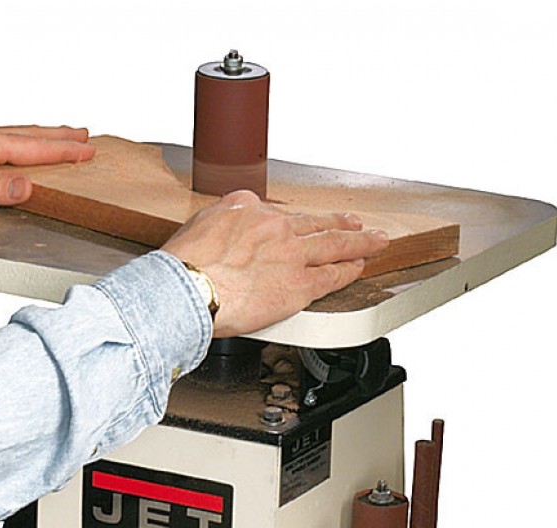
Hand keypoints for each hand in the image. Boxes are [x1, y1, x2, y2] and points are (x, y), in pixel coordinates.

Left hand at [0, 119, 94, 208]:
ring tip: (56, 138)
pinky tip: (9, 149)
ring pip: (12, 136)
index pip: (32, 149)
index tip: (89, 152)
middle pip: (27, 134)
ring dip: (38, 137)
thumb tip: (29, 187)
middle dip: (58, 136)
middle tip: (85, 136)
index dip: (63, 152)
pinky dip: (15, 143)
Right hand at [162, 191, 389, 337]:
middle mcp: (274, 226)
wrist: (187, 289)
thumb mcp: (196, 227)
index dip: (289, 225)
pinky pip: (332, 275)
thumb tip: (222, 232)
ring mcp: (290, 254)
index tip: (296, 229)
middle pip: (315, 223)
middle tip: (357, 223)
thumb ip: (218, 225)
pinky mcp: (299, 284)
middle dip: (340, 224)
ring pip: (334, 244)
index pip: (276, 215)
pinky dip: (349, 270)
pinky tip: (359, 268)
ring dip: (358, 242)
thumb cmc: (182, 267)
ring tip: (374, 240)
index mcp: (246, 208)